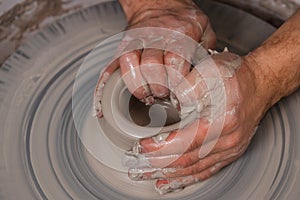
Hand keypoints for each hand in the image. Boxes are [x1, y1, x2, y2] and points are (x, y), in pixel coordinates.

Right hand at [94, 0, 215, 116]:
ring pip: (129, 66)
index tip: (179, 96)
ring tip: (145, 96)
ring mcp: (136, 41)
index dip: (176, 84)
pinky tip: (102, 106)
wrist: (159, 2)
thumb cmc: (183, 20)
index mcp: (180, 34)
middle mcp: (156, 37)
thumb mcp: (204, 30)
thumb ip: (206, 52)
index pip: (174, 64)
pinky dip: (105, 86)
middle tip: (163, 96)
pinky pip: (111, 65)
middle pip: (151, 67)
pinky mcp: (124, 45)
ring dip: (137, 87)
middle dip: (157, 88)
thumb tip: (206, 77)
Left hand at [124, 51, 268, 193]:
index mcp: (222, 120)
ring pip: (196, 169)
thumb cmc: (236, 76)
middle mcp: (228, 140)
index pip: (185, 141)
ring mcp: (231, 149)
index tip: (142, 147)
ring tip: (149, 177)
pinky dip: (188, 177)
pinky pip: (207, 170)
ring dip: (170, 174)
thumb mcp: (210, 72)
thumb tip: (170, 104)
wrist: (260, 83)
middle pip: (188, 160)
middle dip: (159, 165)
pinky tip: (173, 181)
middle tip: (137, 167)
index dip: (161, 147)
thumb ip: (187, 88)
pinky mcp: (231, 152)